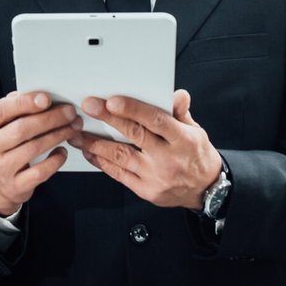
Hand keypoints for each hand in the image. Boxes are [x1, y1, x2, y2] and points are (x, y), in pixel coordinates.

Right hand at [0, 91, 82, 216]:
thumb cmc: (4, 146)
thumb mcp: (1, 125)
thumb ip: (15, 109)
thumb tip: (40, 96)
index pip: (2, 110)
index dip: (24, 103)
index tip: (47, 98)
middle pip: (21, 129)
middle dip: (50, 119)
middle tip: (69, 113)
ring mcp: (1, 168)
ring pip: (33, 148)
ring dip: (57, 136)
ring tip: (72, 128)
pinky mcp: (15, 186)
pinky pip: (40, 172)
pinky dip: (55, 160)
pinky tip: (62, 151)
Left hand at [69, 90, 223, 208]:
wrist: (206, 190)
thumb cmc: (197, 155)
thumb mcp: (196, 131)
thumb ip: (180, 112)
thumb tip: (177, 94)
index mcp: (183, 140)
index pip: (156, 121)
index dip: (133, 110)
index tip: (112, 101)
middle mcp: (168, 159)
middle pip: (134, 136)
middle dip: (108, 120)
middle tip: (88, 107)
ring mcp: (155, 177)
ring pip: (120, 157)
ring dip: (96, 143)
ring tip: (78, 133)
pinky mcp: (145, 190)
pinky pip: (118, 174)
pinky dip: (102, 162)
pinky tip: (90, 151)